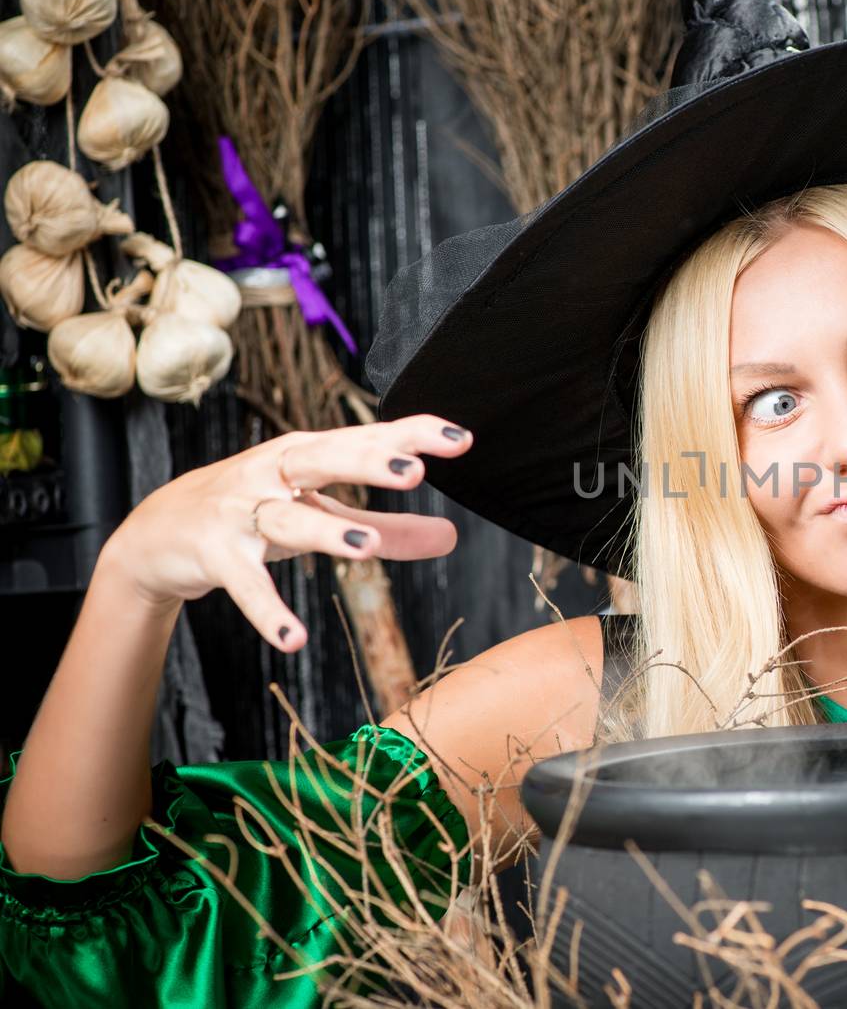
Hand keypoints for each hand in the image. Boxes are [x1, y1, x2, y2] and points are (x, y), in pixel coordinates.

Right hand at [100, 415, 472, 651]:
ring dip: (325, 531)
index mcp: (306, 455)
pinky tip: (293, 638)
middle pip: (323, 459)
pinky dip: (267, 610)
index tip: (461, 438)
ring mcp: (241, 512)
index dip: (411, 436)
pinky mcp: (215, 554)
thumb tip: (452, 537)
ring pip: (287, 519)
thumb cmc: (255, 511)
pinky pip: (245, 584)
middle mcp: (273, 474)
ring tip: (368, 547)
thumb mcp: (321, 514)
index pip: (365, 438)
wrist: (157, 533)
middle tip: (415, 472)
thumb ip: (388, 527)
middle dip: (368, 462)